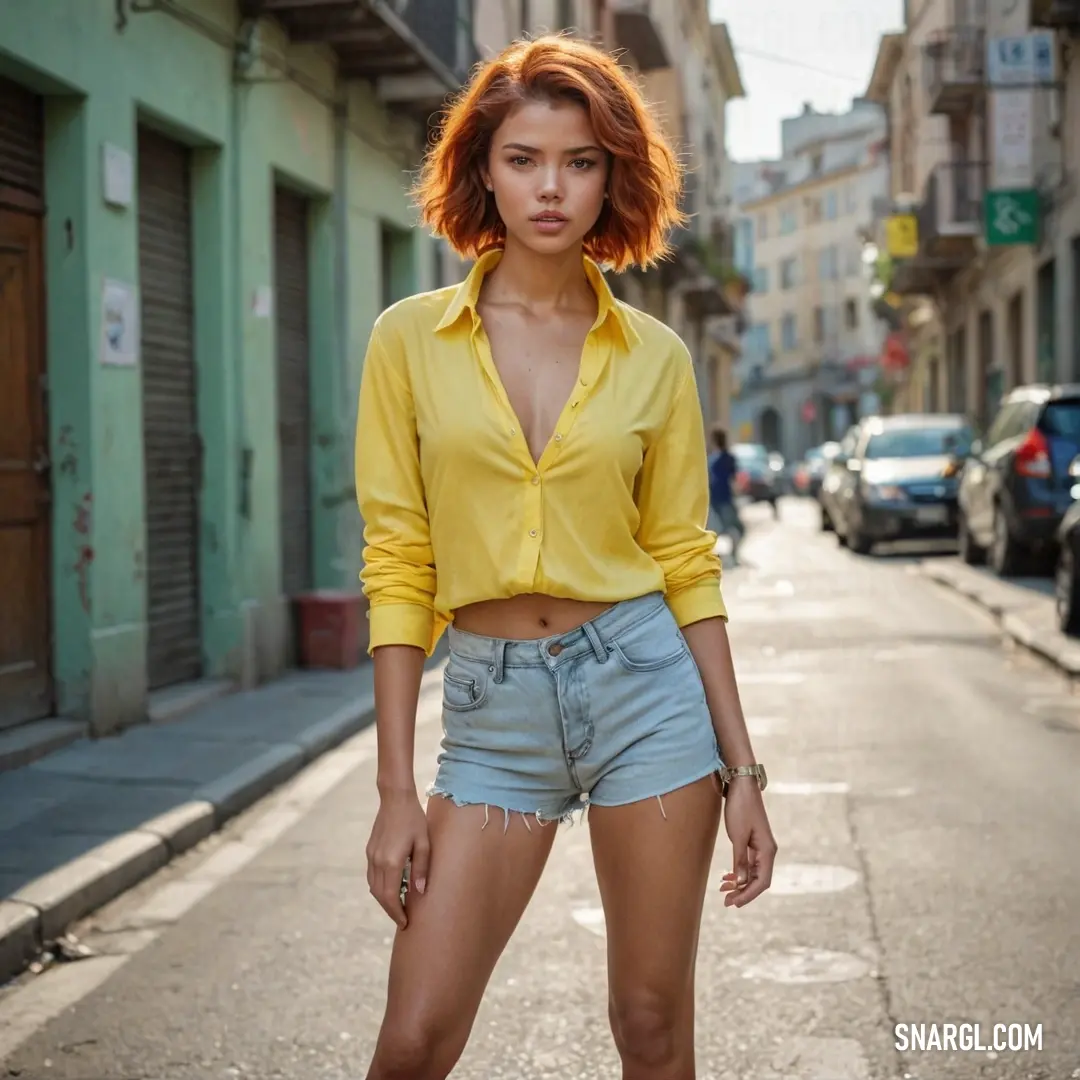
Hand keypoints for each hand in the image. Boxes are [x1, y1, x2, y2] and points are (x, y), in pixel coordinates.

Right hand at [365, 788, 430, 928]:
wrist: (395, 799)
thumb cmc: (414, 819)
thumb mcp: (424, 843)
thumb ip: (422, 868)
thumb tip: (420, 892)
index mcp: (392, 862)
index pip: (391, 896)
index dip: (397, 912)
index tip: (405, 923)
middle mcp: (377, 862)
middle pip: (380, 895)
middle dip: (390, 910)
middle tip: (403, 919)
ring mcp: (371, 856)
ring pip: (373, 887)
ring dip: (384, 900)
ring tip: (398, 906)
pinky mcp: (370, 850)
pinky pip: (372, 876)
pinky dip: (380, 887)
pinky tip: (391, 888)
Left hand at [720, 779, 776, 907]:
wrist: (741, 785)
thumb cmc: (740, 808)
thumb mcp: (737, 836)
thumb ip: (739, 860)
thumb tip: (741, 882)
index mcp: (767, 850)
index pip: (762, 882)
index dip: (748, 895)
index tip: (734, 903)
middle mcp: (767, 851)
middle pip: (758, 880)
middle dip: (742, 891)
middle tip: (725, 900)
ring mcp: (760, 846)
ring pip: (752, 872)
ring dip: (739, 883)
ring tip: (723, 889)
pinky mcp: (753, 841)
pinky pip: (748, 863)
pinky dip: (738, 871)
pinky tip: (727, 877)